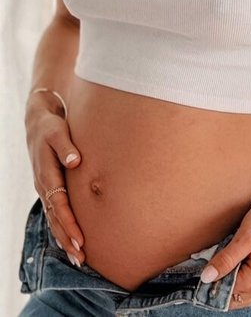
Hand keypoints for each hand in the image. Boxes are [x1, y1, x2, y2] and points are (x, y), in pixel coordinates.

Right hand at [25, 97, 84, 266]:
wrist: (38, 122)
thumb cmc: (51, 126)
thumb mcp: (58, 132)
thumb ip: (66, 146)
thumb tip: (74, 161)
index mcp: (47, 174)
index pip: (60, 205)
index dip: (70, 224)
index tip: (81, 239)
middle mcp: (44, 185)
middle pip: (56, 218)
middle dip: (67, 239)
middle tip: (81, 259)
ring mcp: (45, 188)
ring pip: (54, 219)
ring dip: (64, 238)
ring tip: (78, 258)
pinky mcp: (49, 187)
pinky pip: (54, 212)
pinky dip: (61, 228)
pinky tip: (69, 241)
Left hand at [200, 195, 250, 310]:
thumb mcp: (246, 236)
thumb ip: (226, 259)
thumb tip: (206, 277)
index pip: (224, 291)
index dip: (211, 279)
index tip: (204, 264)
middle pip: (232, 297)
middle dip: (221, 282)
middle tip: (216, 258)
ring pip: (241, 294)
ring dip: (231, 280)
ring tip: (229, 256)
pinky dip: (241, 278)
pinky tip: (239, 260)